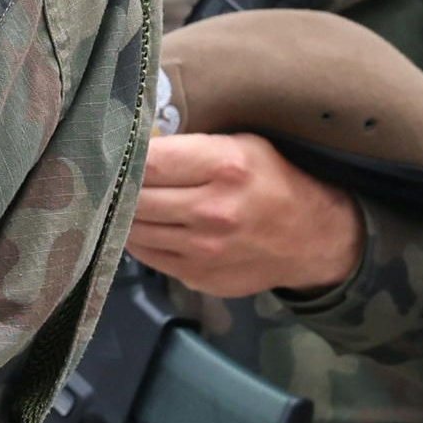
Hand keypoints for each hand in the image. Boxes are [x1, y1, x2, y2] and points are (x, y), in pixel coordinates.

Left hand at [128, 130, 365, 295]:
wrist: (312, 239)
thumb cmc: (273, 181)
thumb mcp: (242, 146)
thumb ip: (190, 147)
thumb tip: (133, 146)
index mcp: (225, 168)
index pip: (150, 162)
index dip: (123, 156)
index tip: (113, 151)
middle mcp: (212, 212)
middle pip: (135, 198)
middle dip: (119, 186)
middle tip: (110, 176)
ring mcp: (203, 251)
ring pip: (134, 230)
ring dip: (123, 214)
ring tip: (124, 200)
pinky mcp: (196, 276)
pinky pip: (146, 255)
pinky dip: (138, 238)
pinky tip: (146, 224)